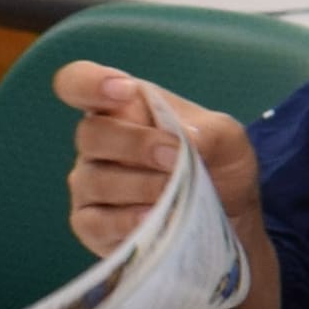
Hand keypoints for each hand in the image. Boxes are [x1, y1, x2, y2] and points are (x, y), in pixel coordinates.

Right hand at [57, 61, 253, 253]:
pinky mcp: (92, 226)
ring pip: (94, 180)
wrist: (229, 217)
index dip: (90, 82)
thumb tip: (183, 139)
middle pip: (90, 134)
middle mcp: (98, 143)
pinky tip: (152, 218)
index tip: (123, 91)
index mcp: (122, 107)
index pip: (79, 83)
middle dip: (135, 145)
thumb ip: (208, 132)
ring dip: (140, 185)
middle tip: (174, 157)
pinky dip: (126, 220)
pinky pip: (94, 222)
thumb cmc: (217, 165)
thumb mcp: (228, 140)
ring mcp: (90, 185)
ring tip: (174, 192)